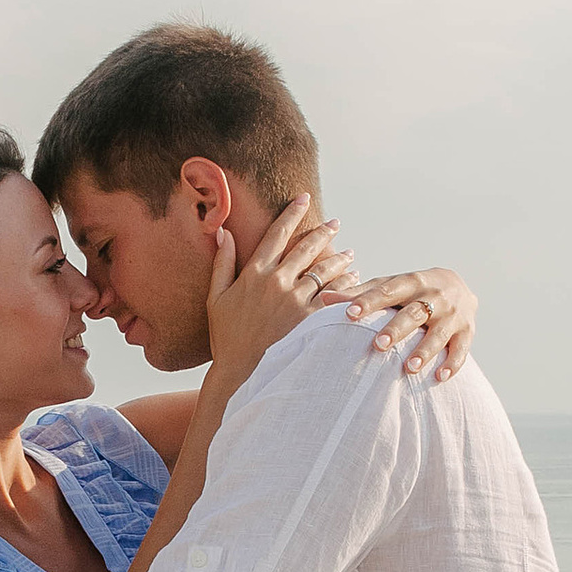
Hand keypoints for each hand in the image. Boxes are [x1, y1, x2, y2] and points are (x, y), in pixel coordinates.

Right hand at [204, 196, 357, 381]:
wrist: (241, 373)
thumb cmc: (226, 338)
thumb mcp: (216, 298)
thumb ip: (222, 263)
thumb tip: (222, 232)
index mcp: (254, 272)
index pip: (277, 233)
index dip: (292, 213)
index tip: (304, 198)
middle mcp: (277, 281)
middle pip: (306, 247)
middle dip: (323, 231)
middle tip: (336, 223)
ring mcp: (295, 300)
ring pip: (324, 270)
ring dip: (339, 258)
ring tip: (349, 254)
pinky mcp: (310, 319)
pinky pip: (334, 295)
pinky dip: (346, 285)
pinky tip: (355, 281)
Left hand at [343, 263, 476, 380]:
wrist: (461, 287)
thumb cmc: (414, 290)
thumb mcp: (392, 286)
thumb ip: (361, 293)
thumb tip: (325, 298)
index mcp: (413, 281)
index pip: (389, 290)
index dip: (369, 301)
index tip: (350, 313)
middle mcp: (435, 296)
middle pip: (414, 313)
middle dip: (397, 329)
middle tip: (378, 345)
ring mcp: (453, 315)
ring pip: (439, 334)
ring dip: (425, 351)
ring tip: (409, 368)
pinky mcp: (467, 332)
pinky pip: (461, 349)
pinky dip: (453, 363)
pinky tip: (440, 377)